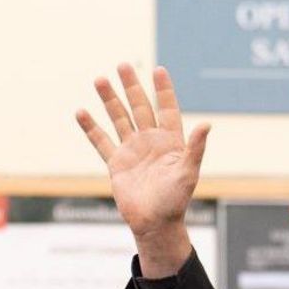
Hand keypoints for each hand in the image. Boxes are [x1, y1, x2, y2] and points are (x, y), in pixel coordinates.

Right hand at [76, 63, 209, 278]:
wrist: (155, 223)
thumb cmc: (176, 200)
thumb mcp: (188, 172)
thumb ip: (196, 148)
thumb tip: (207, 124)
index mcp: (170, 141)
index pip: (166, 108)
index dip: (163, 90)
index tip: (158, 69)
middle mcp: (150, 141)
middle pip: (139, 107)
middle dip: (131, 86)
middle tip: (123, 65)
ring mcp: (132, 151)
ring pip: (119, 119)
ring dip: (110, 100)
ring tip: (100, 79)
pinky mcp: (116, 164)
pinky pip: (101, 142)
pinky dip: (91, 128)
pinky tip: (81, 112)